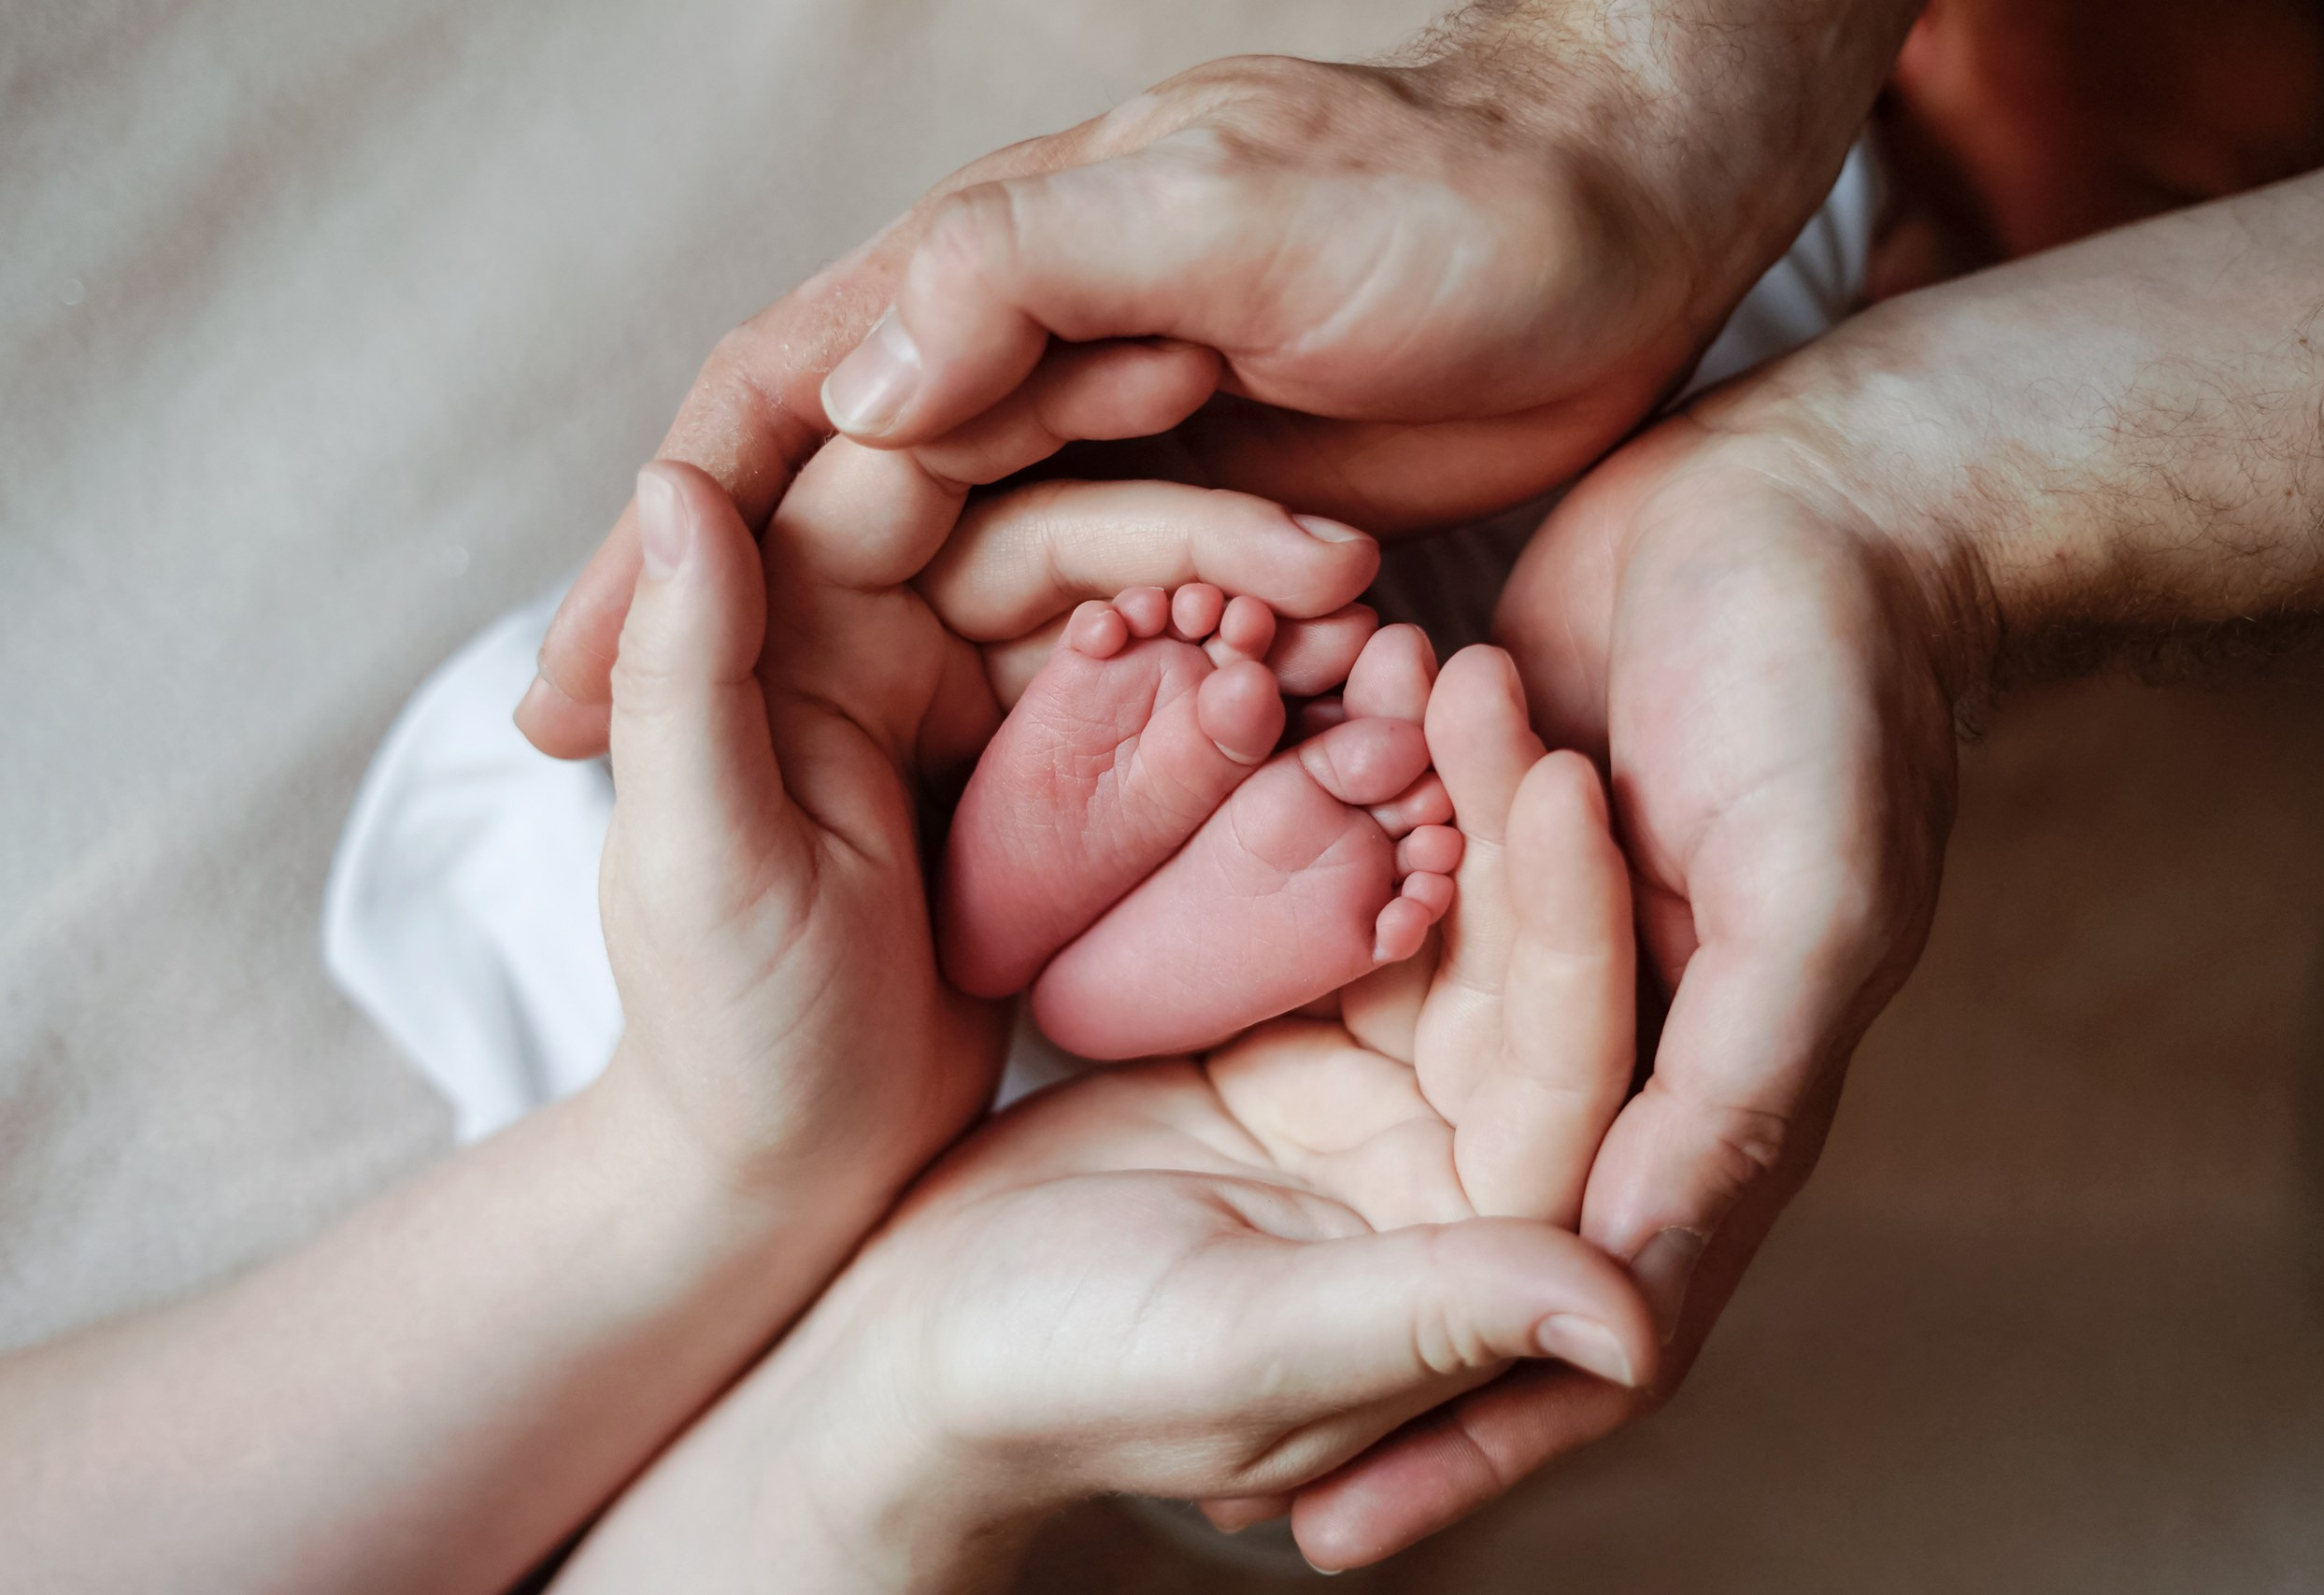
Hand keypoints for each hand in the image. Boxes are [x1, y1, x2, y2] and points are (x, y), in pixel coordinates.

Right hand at [518, 0, 1919, 757]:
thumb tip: (853, 385)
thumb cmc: (1443, 202)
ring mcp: (1110, 448)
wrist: (1619, 223)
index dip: (653, 548)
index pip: (773, 410)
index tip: (560, 699)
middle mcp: (1024, 362)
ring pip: (926, 579)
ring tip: (745, 814)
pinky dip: (998, 698)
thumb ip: (1035, 272)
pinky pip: (1066, 623)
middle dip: (692, 636)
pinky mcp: (1205, 521)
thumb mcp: (1231, 212)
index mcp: (994, 279)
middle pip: (814, 513)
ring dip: (824, 681)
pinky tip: (956, 777)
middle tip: (577, 784)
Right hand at [554, 645, 1653, 1590]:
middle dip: (1502, 821)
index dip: (1568, 929)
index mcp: (1479, 1253)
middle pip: (1513, 974)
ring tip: (1404, 649)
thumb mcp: (1242, 1347)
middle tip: (1478, 667)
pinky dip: (1323, 811)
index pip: (1565, 1073)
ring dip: (1422, 792)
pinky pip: (1329, 900)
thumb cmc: (1064, 1380)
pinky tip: (1321, 699)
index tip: (1560, 773)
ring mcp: (1373, 1095)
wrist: (909, 1345)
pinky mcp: (1286, 1034)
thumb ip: (1432, 1321)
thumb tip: (1635, 1325)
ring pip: (1429, 918)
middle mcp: (1455, 1167)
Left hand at [604, 403, 1381, 1210]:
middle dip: (1193, 530)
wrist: (785, 1180)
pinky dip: (1229, 698)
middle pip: (1047, 530)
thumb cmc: (724, 1035)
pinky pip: (1145, 707)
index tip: (1182, 368)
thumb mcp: (705, 858)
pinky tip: (1332, 696)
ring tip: (1363, 628)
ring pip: (1117, 611)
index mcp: (784, 624)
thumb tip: (682, 476)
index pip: (915, 468)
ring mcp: (964, 705)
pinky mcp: (1035, 783)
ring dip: (1234, 611)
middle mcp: (875, 636)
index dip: (1041, 408)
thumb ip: (684, 671)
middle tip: (1339, 556)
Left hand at [1276, 146, 2323, 1561]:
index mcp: (1698, 1103)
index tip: (1326, 1539)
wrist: (1812, 497)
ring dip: (1281, 1164)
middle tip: (1200, 1448)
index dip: (1467, 1437)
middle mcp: (1607, 1051)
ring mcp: (1526, 953)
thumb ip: (1733, 1100)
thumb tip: (1626, 1294)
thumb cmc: (1835, 696)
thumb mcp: (1812, 904)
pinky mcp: (1464, 847)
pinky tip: (1136, 1024)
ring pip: (1383, 1086)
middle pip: (1453, 1226)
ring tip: (1132, 1264)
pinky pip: (1355, 936)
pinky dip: (1269, 974)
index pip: (1575, 1314)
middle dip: (1338, 1333)